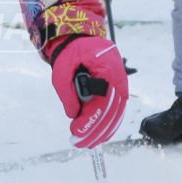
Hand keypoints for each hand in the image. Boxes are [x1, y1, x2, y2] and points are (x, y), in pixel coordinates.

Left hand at [49, 35, 128, 149]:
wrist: (77, 39)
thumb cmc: (69, 53)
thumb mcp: (61, 72)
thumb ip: (67, 93)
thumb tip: (74, 116)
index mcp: (106, 66)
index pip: (103, 99)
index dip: (91, 119)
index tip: (77, 131)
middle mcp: (118, 74)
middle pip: (112, 108)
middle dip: (96, 129)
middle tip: (81, 143)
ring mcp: (120, 80)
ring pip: (116, 111)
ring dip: (104, 130)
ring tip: (89, 143)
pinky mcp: (117, 86)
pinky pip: (116, 108)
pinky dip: (108, 122)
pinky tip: (99, 135)